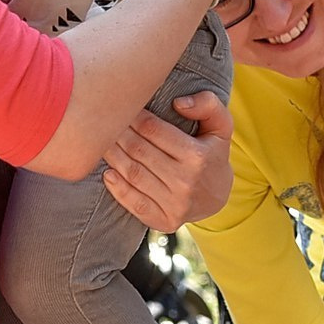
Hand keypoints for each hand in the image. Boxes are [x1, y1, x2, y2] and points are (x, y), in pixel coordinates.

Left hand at [103, 92, 234, 228]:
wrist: (217, 196)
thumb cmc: (212, 153)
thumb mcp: (221, 125)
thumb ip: (207, 104)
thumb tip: (178, 103)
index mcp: (197, 156)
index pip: (153, 130)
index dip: (134, 116)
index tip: (123, 106)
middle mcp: (185, 181)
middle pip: (139, 151)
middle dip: (119, 133)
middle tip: (106, 122)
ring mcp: (174, 204)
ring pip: (133, 175)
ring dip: (113, 157)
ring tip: (102, 143)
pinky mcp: (164, 221)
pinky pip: (134, 203)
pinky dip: (117, 188)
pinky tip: (108, 173)